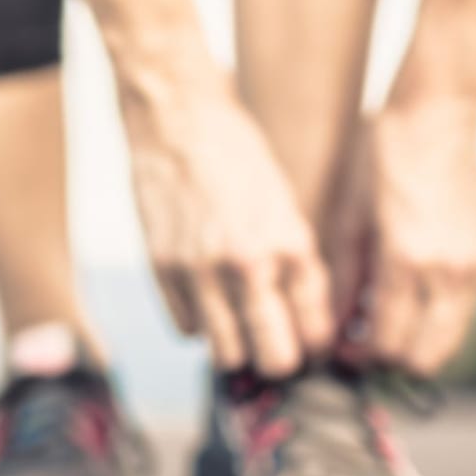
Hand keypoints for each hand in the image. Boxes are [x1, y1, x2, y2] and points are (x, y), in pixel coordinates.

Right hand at [124, 78, 333, 375]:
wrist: (177, 118)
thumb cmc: (236, 155)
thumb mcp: (284, 205)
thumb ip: (294, 263)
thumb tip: (305, 324)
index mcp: (290, 243)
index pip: (315, 332)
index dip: (314, 344)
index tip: (308, 341)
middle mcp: (248, 264)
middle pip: (273, 358)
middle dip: (278, 357)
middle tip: (274, 343)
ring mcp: (200, 270)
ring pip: (226, 355)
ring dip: (235, 346)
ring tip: (236, 323)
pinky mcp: (161, 270)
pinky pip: (185, 330)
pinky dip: (198, 324)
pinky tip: (204, 298)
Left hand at [329, 98, 475, 375]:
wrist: (437, 111)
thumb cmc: (381, 153)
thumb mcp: (349, 215)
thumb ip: (346, 280)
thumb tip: (338, 330)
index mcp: (407, 260)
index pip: (389, 343)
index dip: (361, 358)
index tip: (343, 352)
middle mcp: (448, 271)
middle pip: (425, 358)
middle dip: (392, 359)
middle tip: (363, 345)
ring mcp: (474, 265)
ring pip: (449, 341)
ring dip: (417, 342)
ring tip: (383, 320)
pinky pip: (462, 313)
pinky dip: (436, 318)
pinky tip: (407, 296)